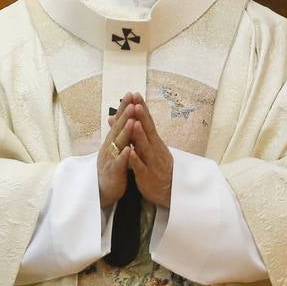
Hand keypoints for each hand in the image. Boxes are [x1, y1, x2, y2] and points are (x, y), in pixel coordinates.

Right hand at [98, 95, 132, 206]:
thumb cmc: (112, 168)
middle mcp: (109, 147)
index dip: (125, 108)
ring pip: (118, 143)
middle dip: (125, 114)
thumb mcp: (114, 147)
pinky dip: (124, 156)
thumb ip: (117, 133)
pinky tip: (129, 150)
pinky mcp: (113, 172)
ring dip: (125, 132)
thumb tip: (117, 117)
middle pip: (118, 128)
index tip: (132, 94)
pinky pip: (119, 163)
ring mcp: (110, 158)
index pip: (119, 121)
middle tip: (132, 101)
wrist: (104, 190)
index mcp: (112, 140)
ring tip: (132, 120)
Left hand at [124, 93, 173, 207]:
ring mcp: (151, 162)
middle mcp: (154, 149)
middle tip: (136, 102)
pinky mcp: (147, 176)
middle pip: (148, 131)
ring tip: (134, 123)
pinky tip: (130, 153)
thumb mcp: (145, 148)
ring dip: (140, 135)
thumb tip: (117, 118)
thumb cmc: (156, 167)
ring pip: (145, 148)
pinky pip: (140, 168)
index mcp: (153, 142)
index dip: (141, 109)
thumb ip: (133, 134)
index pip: (147, 122)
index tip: (135, 94)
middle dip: (142, 117)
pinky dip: (135, 160)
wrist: (169, 192)